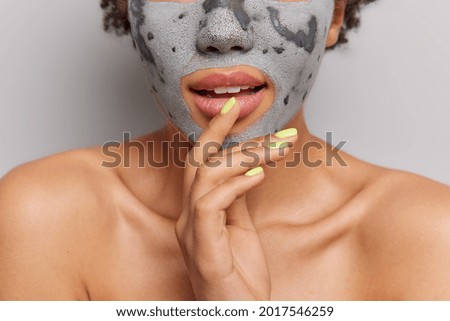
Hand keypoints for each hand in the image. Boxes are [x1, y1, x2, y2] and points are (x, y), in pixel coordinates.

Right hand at [175, 98, 297, 299]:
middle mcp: (188, 217)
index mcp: (197, 211)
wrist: (237, 315)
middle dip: (224, 132)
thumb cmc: (239, 278)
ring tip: (275, 148)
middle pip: (199, 162)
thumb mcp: (241, 229)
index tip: (233, 108)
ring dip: (244, 157)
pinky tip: (260, 176)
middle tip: (252, 112)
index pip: (200, 162)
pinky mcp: (202, 248)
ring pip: (207, 177)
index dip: (214, 132)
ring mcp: (191, 232)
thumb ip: (238, 200)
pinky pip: (211, 205)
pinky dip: (237, 185)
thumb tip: (249, 169)